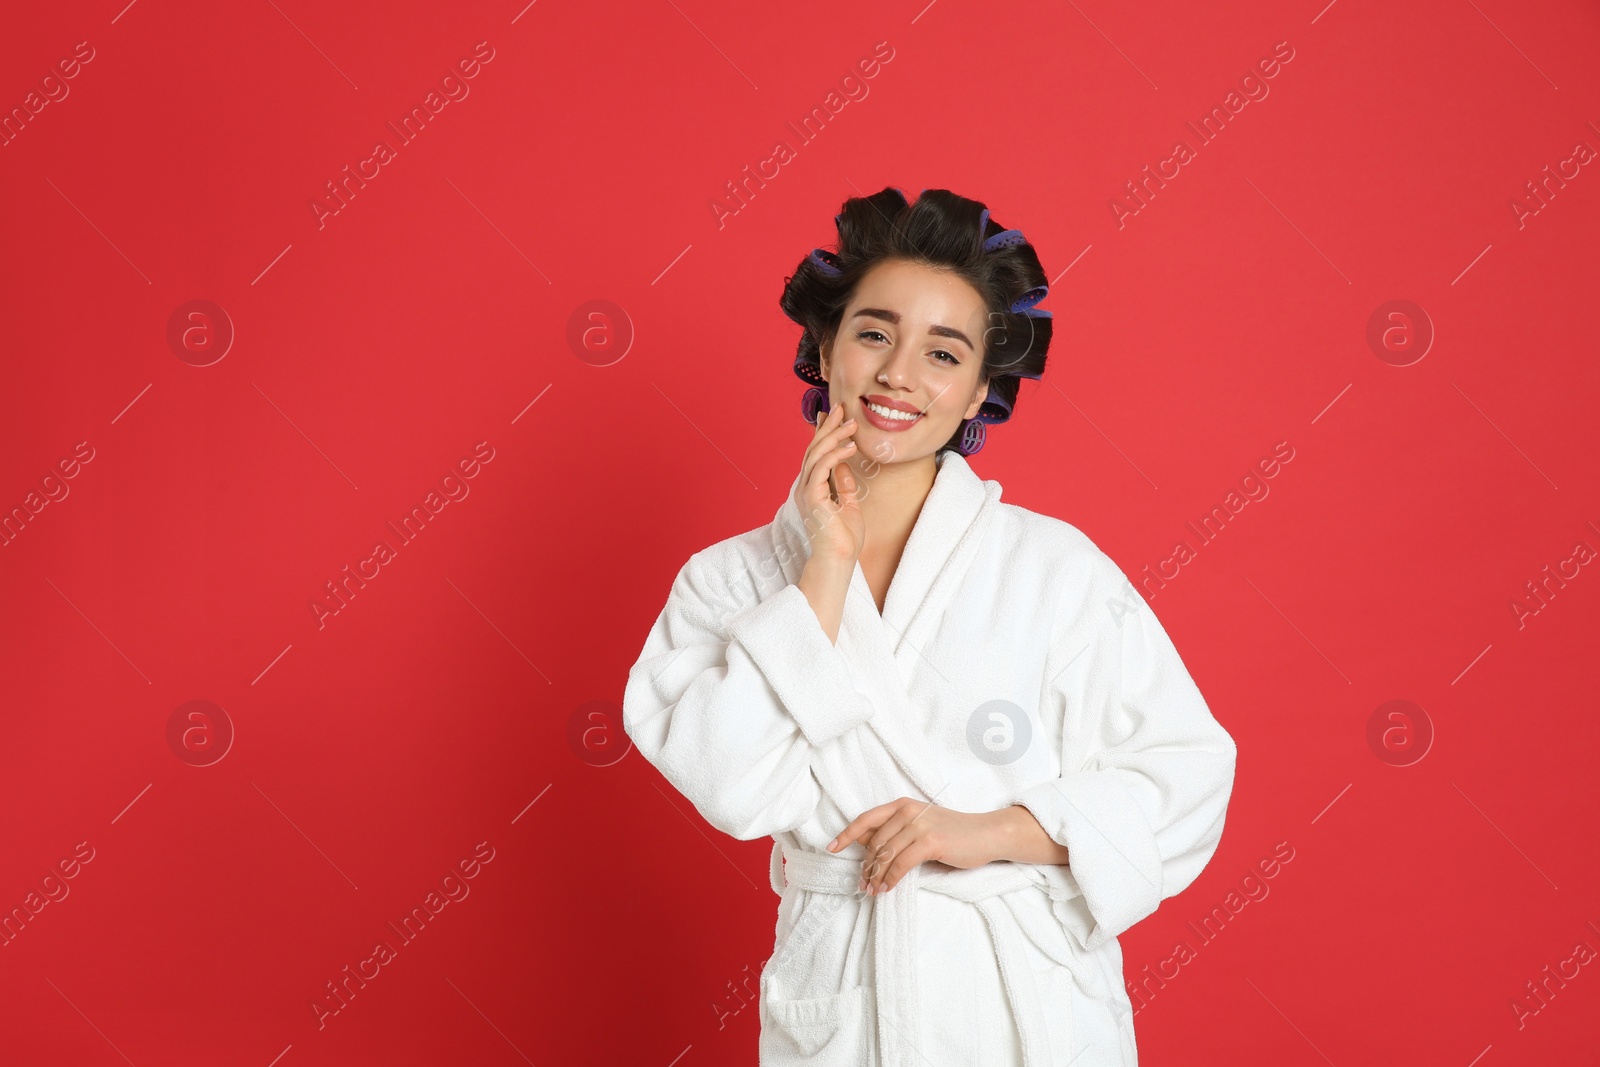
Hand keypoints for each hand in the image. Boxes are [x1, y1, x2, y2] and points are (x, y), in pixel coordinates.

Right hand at [795, 402, 864, 563]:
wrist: (838, 559)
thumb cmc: (843, 538)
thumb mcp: (848, 506)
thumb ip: (844, 486)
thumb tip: (844, 466)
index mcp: (811, 488)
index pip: (815, 454)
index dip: (822, 432)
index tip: (831, 414)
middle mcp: (805, 487)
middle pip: (813, 449)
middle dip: (828, 426)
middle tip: (841, 407)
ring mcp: (806, 491)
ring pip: (816, 454)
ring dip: (834, 436)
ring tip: (852, 423)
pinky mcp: (811, 497)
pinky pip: (821, 468)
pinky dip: (836, 454)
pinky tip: (850, 447)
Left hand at [826, 798, 1005, 895]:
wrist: (986, 833)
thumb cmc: (953, 833)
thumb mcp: (920, 826)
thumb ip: (895, 831)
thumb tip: (864, 844)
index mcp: (902, 805)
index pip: (866, 819)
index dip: (846, 834)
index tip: (831, 848)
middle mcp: (907, 810)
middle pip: (875, 842)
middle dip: (866, 866)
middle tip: (862, 884)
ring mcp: (919, 825)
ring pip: (886, 855)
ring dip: (876, 876)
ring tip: (872, 891)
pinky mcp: (931, 841)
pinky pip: (901, 864)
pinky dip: (891, 879)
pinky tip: (888, 889)